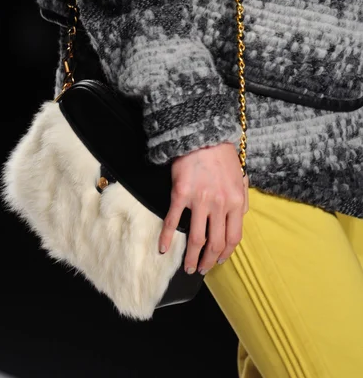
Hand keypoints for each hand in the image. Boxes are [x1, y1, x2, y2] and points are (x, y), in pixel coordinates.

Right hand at [158, 142, 248, 274]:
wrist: (203, 136)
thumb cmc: (222, 156)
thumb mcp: (241, 178)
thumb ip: (243, 200)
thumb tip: (240, 219)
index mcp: (236, 202)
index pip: (233, 237)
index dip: (226, 253)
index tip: (219, 261)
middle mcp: (219, 205)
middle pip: (214, 243)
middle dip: (208, 261)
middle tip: (202, 270)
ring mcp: (199, 200)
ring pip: (196, 238)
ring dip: (192, 257)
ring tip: (188, 268)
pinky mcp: (180, 194)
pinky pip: (173, 221)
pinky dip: (167, 238)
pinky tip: (163, 249)